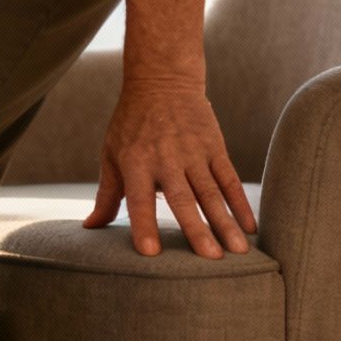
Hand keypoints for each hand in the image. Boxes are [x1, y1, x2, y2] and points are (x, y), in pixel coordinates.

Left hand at [81, 82, 256, 258]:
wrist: (162, 81)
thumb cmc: (131, 125)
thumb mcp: (112, 155)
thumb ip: (107, 195)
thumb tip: (90, 227)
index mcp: (136, 163)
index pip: (139, 200)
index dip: (143, 225)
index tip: (150, 253)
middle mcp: (166, 159)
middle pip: (183, 199)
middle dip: (197, 229)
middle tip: (211, 260)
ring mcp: (193, 152)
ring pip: (211, 192)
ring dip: (225, 222)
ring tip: (238, 251)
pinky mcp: (214, 147)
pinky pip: (229, 178)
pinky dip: (240, 203)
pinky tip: (250, 227)